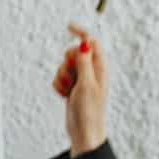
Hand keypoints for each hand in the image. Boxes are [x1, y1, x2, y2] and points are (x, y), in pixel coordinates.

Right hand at [51, 24, 107, 155]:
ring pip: (64, 66)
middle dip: (67, 63)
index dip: (81, 33)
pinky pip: (59, 78)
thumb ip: (85, 62)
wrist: (83, 132)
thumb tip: (86, 42)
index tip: (68, 26)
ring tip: (69, 91)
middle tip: (73, 78)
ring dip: (62, 76)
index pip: (92, 43)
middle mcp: (91, 72)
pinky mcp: (72, 88)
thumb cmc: (89, 111)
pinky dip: (58, 85)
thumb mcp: (86, 84)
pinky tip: (64, 96)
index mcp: (100, 68)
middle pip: (74, 53)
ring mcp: (81, 80)